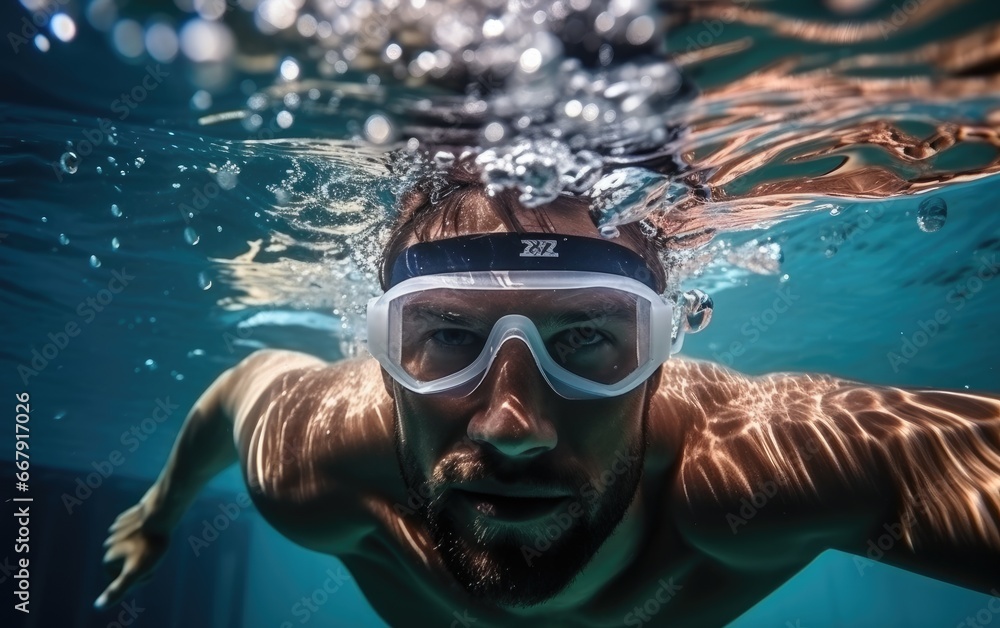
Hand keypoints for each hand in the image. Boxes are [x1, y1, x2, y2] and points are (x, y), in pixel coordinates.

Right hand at [94, 488, 170, 609]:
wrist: (159, 516)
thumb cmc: (150, 545)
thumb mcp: (136, 572)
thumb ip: (118, 589)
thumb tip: (98, 606)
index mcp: (108, 560)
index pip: (122, 581)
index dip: (140, 580)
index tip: (151, 570)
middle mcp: (108, 546)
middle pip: (127, 565)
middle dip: (141, 565)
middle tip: (155, 557)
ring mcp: (116, 531)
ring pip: (132, 549)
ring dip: (143, 550)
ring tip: (155, 545)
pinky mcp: (126, 520)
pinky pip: (135, 534)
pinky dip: (143, 536)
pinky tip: (151, 532)